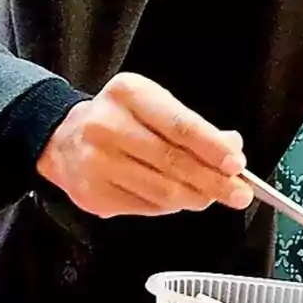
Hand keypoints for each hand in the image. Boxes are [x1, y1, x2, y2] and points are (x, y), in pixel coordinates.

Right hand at [36, 72, 253, 217]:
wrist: (63, 139)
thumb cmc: (119, 119)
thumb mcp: (154, 106)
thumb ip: (193, 126)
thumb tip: (232, 147)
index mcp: (128, 94)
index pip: (179, 124)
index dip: (212, 147)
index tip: (237, 163)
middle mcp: (107, 126)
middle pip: (173, 161)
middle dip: (213, 181)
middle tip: (239, 193)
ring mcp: (96, 163)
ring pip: (162, 190)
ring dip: (195, 197)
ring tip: (212, 196)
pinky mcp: (93, 194)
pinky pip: (146, 208)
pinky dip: (170, 206)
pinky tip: (179, 198)